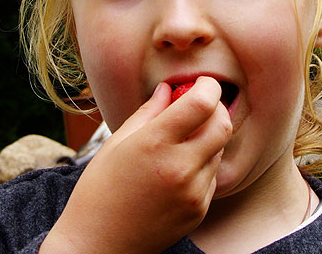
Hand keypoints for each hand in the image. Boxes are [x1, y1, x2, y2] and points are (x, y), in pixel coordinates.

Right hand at [40, 77, 232, 253]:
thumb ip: (148, 111)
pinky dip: (203, 164)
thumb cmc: (100, 189)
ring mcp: (192, 192)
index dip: (208, 86)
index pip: (203, 103)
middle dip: (216, 108)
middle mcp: (179, 168)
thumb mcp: (117, 142)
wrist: (98, 245)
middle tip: (199, 106)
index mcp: (155, 144)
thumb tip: (168, 89)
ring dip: (208, 137)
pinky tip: (178, 168)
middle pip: (223, 124)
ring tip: (181, 141)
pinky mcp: (198, 210)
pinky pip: (212, 176)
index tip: (201, 83)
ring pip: (220, 149)